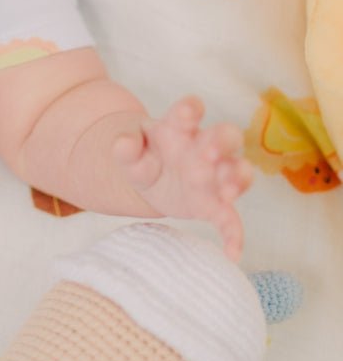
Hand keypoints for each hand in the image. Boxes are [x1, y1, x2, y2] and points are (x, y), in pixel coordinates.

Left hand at [113, 96, 253, 260]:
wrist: (151, 177)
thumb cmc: (143, 155)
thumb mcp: (127, 151)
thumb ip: (124, 146)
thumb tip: (124, 144)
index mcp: (178, 128)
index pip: (189, 110)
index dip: (190, 108)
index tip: (189, 111)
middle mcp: (202, 147)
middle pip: (225, 136)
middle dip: (222, 142)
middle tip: (210, 154)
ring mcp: (213, 175)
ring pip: (238, 171)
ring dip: (236, 179)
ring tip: (226, 193)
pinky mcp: (214, 204)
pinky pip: (231, 218)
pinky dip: (235, 234)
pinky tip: (233, 252)